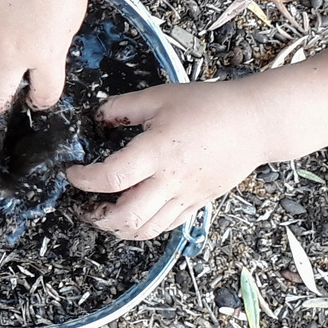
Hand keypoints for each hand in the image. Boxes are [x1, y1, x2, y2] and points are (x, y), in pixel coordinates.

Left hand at [66, 78, 281, 238]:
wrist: (254, 123)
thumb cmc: (210, 106)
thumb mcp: (159, 96)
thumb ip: (122, 107)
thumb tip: (96, 117)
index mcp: (157, 151)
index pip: (112, 177)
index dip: (84, 179)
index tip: (73, 173)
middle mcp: (171, 180)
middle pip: (128, 217)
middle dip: (97, 217)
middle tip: (83, 205)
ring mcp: (186, 196)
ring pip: (148, 230)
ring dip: (120, 229)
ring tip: (105, 215)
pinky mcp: (198, 203)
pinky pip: (168, 226)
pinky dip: (146, 227)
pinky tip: (135, 214)